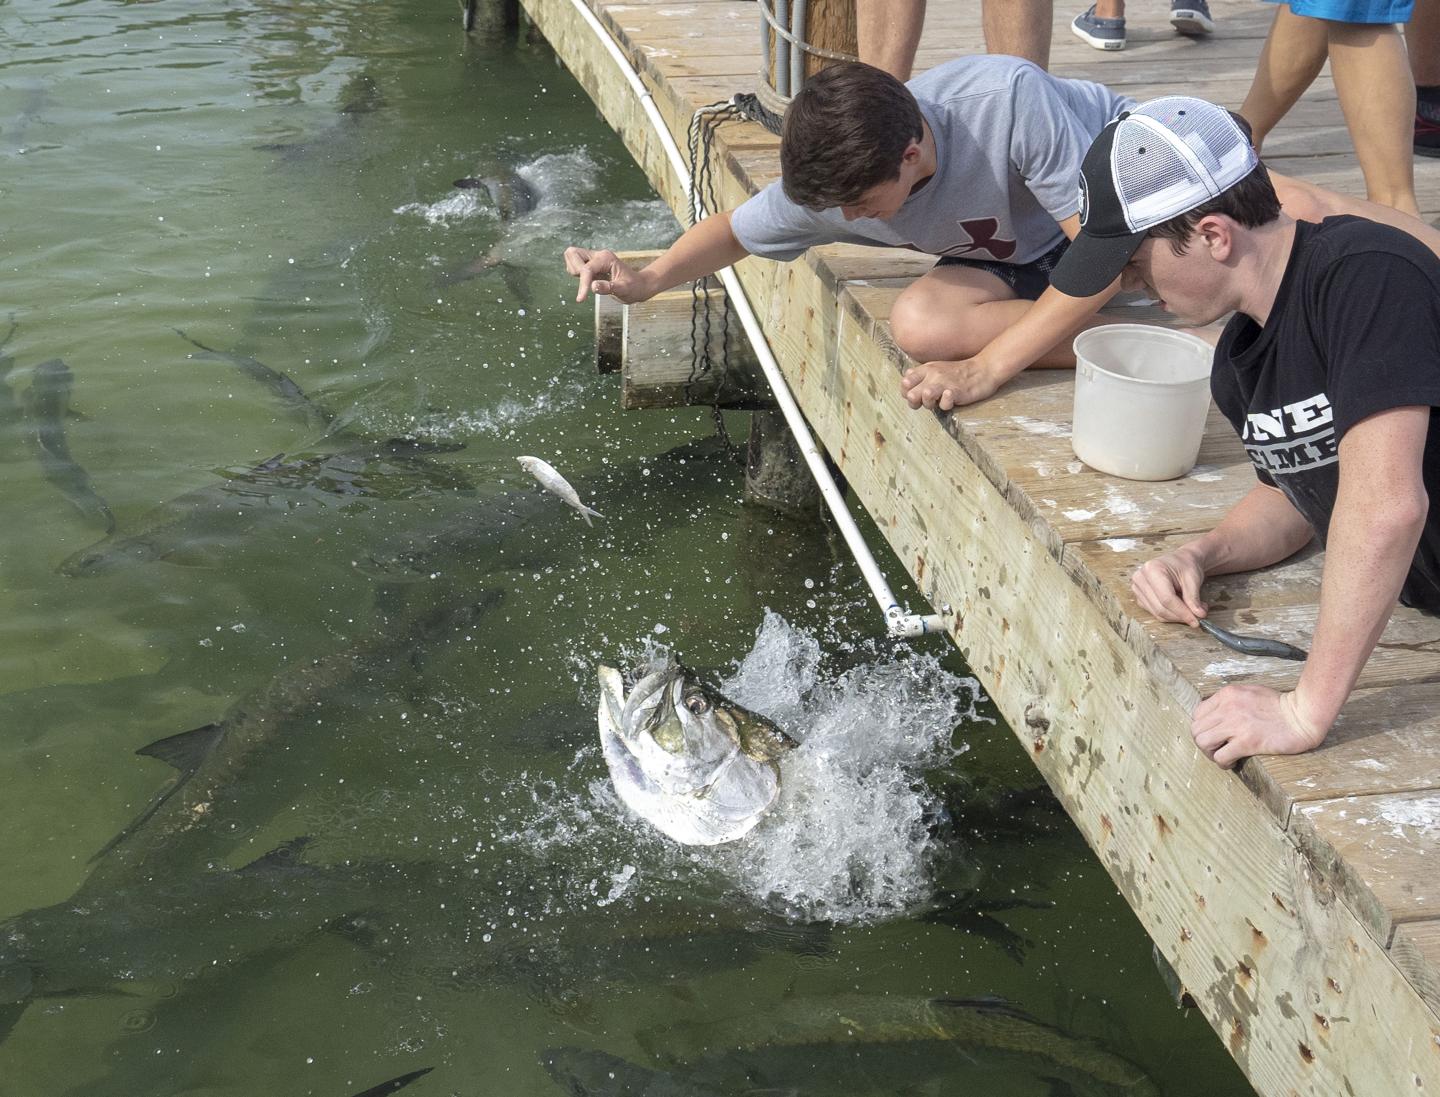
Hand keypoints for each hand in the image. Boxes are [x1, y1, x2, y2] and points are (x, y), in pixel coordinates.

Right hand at [563, 247, 650, 303]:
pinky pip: (575, 264)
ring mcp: (593, 259)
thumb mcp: (624, 290)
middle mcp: (598, 255)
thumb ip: (609, 288)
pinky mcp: (591, 265)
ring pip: (571, 256)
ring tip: (589, 283)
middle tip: (585, 283)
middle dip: (574, 269)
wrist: (638, 286)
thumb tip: (593, 287)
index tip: (581, 300)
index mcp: (606, 259)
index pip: (586, 269)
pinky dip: (576, 274)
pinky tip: (589, 282)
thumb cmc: (634, 288)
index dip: (582, 284)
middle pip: (572, 253)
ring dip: (574, 271)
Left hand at [899, 357, 1001, 410]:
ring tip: (937, 401)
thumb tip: (905, 382)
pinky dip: (946, 404)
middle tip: (927, 402)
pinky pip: (945, 402)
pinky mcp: (957, 390)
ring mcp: (944, 382)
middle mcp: (933, 374)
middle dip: (916, 403)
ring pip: (924, 396)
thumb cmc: (959, 373)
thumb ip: (920, 376)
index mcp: (926, 369)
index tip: (916, 397)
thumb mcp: (936, 370)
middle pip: (910, 394)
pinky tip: (950, 399)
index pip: (904, 384)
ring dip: (928, 403)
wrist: (983, 369)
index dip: (907, 394)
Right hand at [1131, 547, 1207, 625]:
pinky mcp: (1139, 597)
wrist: (1180, 561)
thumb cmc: (1185, 566)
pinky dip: (1170, 614)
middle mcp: (1140, 578)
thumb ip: (1194, 598)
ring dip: (1176, 616)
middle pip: (1160, 608)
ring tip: (1191, 608)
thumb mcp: (1193, 579)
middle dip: (1180, 616)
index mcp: (1153, 569)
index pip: (1166, 598)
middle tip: (1197, 616)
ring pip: (1157, 613)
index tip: (1196, 620)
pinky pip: (1155, 612)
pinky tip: (1180, 606)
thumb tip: (1198, 615)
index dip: (1182, 612)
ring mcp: (1137, 588)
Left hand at [1191, 685, 1328, 766]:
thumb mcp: (1250, 693)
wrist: (1303, 714)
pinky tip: (1233, 762)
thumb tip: (1217, 715)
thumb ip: (1231, 701)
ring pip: (1203, 743)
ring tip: (1223, 756)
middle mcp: (1227, 708)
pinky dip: (1223, 762)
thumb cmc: (1280, 705)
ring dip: (1210, 753)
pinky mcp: (1247, 742)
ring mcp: (1236, 725)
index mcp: (1227, 695)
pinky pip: (1221, 756)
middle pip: (1196, 729)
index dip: (1203, 728)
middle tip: (1217, 749)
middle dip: (1204, 742)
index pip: (1197, 713)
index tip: (1214, 735)